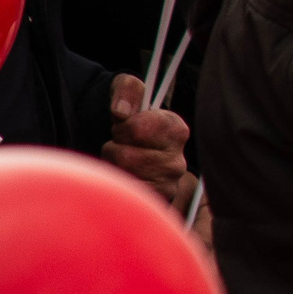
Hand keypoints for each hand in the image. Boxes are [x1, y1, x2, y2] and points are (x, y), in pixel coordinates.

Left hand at [102, 73, 191, 206]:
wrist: (132, 151)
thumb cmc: (130, 121)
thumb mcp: (127, 93)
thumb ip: (128, 89)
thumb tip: (121, 112)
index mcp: (176, 130)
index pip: (139, 129)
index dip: (123, 127)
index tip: (124, 125)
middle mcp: (178, 161)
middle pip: (126, 157)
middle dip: (115, 149)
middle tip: (122, 146)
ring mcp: (168, 186)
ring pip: (124, 177)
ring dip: (114, 168)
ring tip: (123, 163)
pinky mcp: (155, 204)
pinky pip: (126, 195)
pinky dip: (119, 186)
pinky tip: (126, 180)